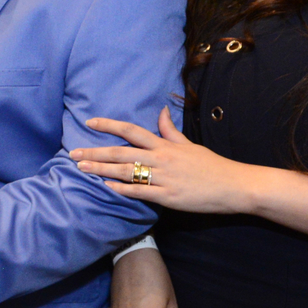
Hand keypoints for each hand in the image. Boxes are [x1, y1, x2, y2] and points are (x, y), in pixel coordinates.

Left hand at [70, 106, 265, 215]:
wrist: (234, 185)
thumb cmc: (211, 165)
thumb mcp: (189, 144)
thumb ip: (170, 130)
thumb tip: (160, 110)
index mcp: (165, 145)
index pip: (132, 130)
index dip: (109, 125)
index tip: (89, 123)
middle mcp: (161, 159)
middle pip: (122, 152)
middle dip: (95, 152)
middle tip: (73, 153)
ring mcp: (164, 178)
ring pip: (126, 171)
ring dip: (101, 169)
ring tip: (81, 168)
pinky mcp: (168, 197)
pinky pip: (140, 192)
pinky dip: (122, 189)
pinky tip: (105, 186)